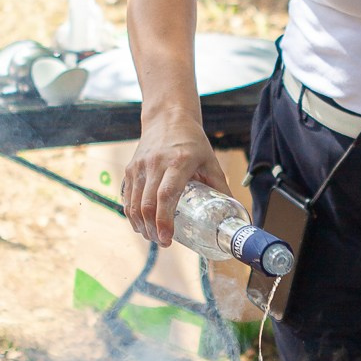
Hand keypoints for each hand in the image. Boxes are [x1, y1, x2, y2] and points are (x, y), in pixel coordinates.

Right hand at [122, 113, 229, 245]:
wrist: (167, 118)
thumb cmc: (193, 142)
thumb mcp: (210, 161)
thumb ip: (221, 187)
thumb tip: (232, 216)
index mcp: (179, 162)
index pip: (166, 195)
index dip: (164, 220)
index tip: (167, 239)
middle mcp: (156, 164)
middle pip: (148, 204)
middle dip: (153, 229)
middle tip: (163, 242)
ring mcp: (140, 166)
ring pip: (134, 203)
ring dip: (141, 225)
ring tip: (153, 237)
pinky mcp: (130, 169)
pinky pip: (127, 197)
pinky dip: (132, 215)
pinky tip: (141, 225)